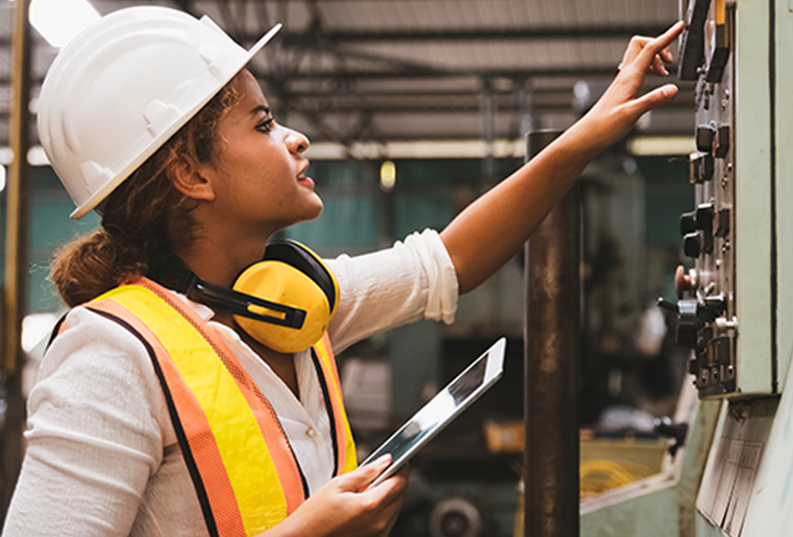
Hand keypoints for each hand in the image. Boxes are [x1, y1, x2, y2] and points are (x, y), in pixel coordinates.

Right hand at [262, 455, 408, 536]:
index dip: (402, 467)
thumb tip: (385, 461)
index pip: (399, 482)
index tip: (400, 459)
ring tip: (372, 486)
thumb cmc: (315, 515)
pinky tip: (368, 502)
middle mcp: (379, 523)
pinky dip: (384, 508)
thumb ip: (366, 471)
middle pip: (401, 495)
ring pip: (396, 507)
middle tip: (384, 468)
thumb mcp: (338, 484)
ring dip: (390, 494)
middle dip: (396, 479)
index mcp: (370, 506)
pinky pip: (388, 519)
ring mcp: (378, 534)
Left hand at [576, 21, 684, 150]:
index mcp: (629, 78)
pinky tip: (654, 81)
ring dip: (656, 59)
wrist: (589, 134)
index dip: (667, 36)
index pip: (650, 49)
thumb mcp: (632, 114)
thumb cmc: (604, 126)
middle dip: (659, 46)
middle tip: (671, 60)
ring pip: (640, 57)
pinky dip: (650, 69)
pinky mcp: (623, 88)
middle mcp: (625, 76)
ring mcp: (623, 81)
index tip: (679, 28)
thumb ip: (653, 100)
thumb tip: (673, 89)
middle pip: (642, 45)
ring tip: (665, 73)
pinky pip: (638, 69)